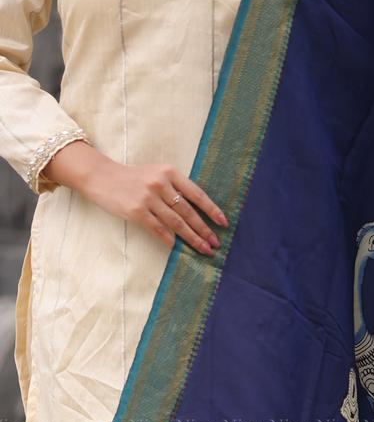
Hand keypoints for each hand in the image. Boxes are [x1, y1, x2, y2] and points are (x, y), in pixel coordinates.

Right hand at [44, 141, 226, 255]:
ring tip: (204, 249)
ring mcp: (148, 197)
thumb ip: (176, 188)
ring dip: (192, 238)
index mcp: (169, 172)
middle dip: (204, 230)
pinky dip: (169, 239)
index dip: (212, 210)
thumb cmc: (134, 178)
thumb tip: (198, 212)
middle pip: (188, 212)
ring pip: (176, 223)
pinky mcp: (136, 211)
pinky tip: (178, 248)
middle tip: (215, 243)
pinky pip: (158, 229)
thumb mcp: (157, 174)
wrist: (102, 177)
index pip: (197, 194)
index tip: (223, 223)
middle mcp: (160, 183)